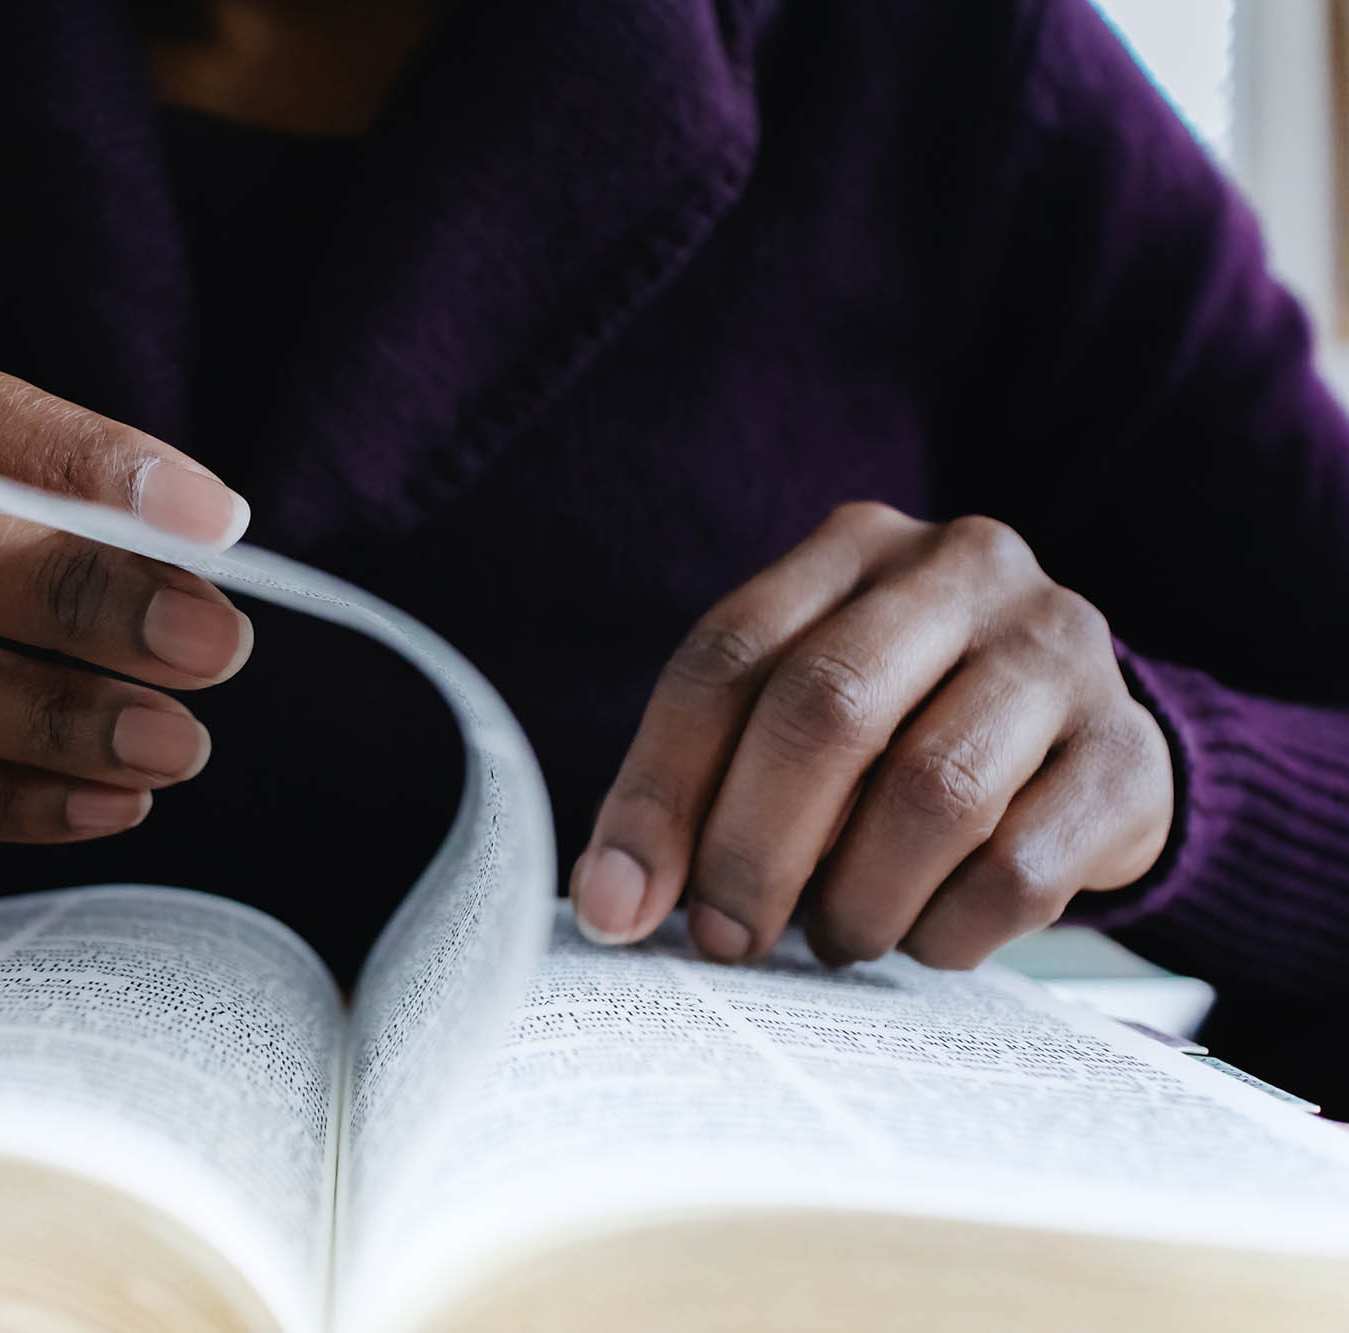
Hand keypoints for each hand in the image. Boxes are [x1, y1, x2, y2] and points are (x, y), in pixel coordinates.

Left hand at [573, 502, 1172, 967]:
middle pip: (828, 709)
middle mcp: (962, 570)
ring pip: (931, 794)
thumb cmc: (900, 735)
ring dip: (855, 901)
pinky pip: (1020, 870)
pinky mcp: (1131, 756)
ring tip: (832, 936)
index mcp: (853, 545)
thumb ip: (702, 788)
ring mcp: (1062, 652)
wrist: (1083, 747)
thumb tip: (615, 904)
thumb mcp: (795, 726)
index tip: (620, 905)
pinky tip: (924, 936)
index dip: (660, 789)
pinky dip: (945, 930)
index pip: (727, 657)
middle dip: (753, 850)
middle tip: (724, 940)